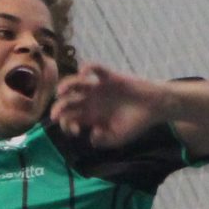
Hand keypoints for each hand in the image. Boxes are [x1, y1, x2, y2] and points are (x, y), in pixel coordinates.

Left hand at [47, 62, 172, 147]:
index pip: (70, 119)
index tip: (76, 132)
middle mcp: (90, 101)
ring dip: (65, 86)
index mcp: (90, 116)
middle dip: (59, 108)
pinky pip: (95, 68)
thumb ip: (103, 140)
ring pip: (76, 84)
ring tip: (61, 92)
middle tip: (55, 115)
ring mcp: (98, 88)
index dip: (67, 126)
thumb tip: (91, 135)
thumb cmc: (136, 124)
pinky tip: (83, 73)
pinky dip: (88, 68)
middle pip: (68, 102)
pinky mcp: (109, 77)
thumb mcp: (118, 138)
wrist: (154, 108)